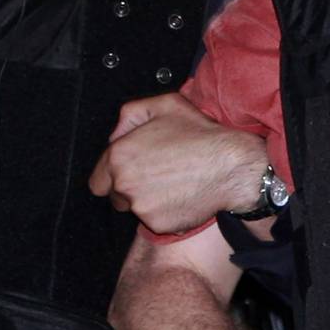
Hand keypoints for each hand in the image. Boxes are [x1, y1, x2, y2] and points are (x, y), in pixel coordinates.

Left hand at [89, 92, 269, 232]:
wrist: (231, 166)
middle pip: (115, 197)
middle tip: (157, 176)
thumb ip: (131, 114)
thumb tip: (117, 133)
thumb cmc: (201, 135)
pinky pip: (155, 221)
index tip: (133, 171)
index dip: (114, 175)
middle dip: (130, 189)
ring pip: (135, 209)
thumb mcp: (166, 104)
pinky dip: (166, 212)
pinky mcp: (158, 224)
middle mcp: (124, 184)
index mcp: (119, 156)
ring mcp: (140, 207)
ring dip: (148, 201)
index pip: (98, 180)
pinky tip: (183, 195)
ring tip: (173, 184)